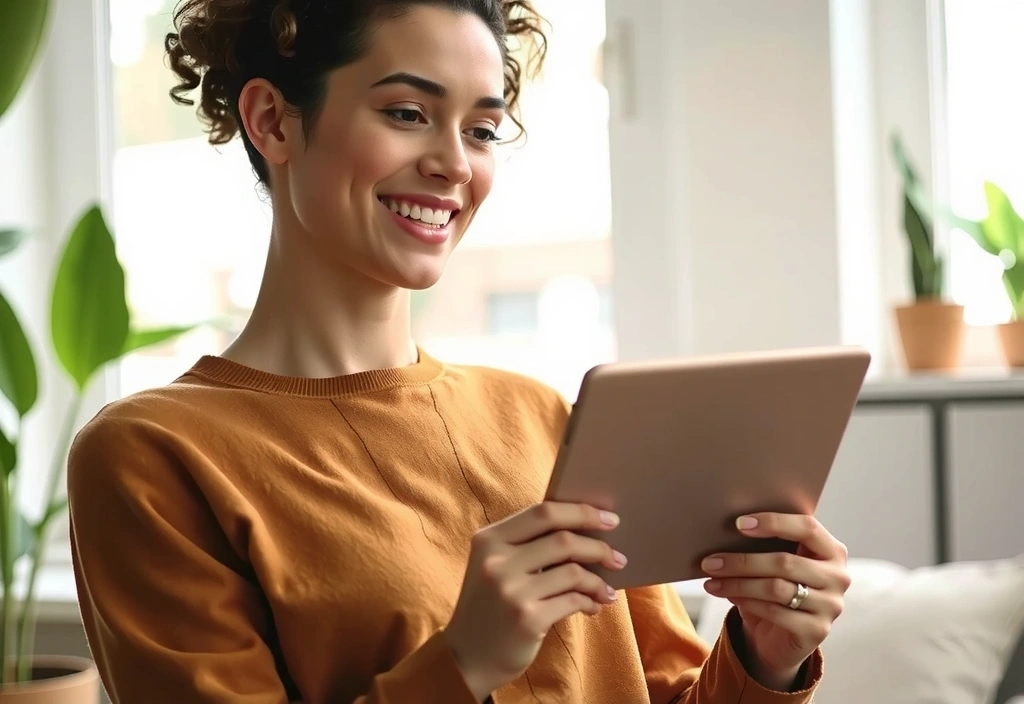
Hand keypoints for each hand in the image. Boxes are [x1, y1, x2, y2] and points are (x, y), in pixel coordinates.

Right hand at [443, 502, 625, 700]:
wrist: (466, 658)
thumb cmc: (491, 606)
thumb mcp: (495, 566)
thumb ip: (527, 545)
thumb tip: (585, 530)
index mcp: (489, 539)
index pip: (542, 512)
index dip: (581, 511)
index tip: (609, 518)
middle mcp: (497, 561)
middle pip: (563, 539)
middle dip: (598, 546)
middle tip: (618, 557)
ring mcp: (511, 590)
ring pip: (574, 571)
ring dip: (598, 581)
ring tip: (607, 590)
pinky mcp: (526, 619)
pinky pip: (573, 600)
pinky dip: (590, 601)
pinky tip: (593, 606)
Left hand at [700, 513, 849, 690]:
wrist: (780, 636)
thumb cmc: (776, 587)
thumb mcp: (774, 563)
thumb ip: (765, 545)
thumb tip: (725, 530)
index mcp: (832, 550)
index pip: (808, 527)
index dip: (774, 522)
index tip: (739, 524)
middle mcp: (838, 577)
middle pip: (785, 562)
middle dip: (742, 561)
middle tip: (710, 561)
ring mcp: (831, 606)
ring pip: (776, 588)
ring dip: (738, 583)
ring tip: (712, 580)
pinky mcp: (817, 631)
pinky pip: (775, 612)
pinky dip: (747, 602)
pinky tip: (727, 595)